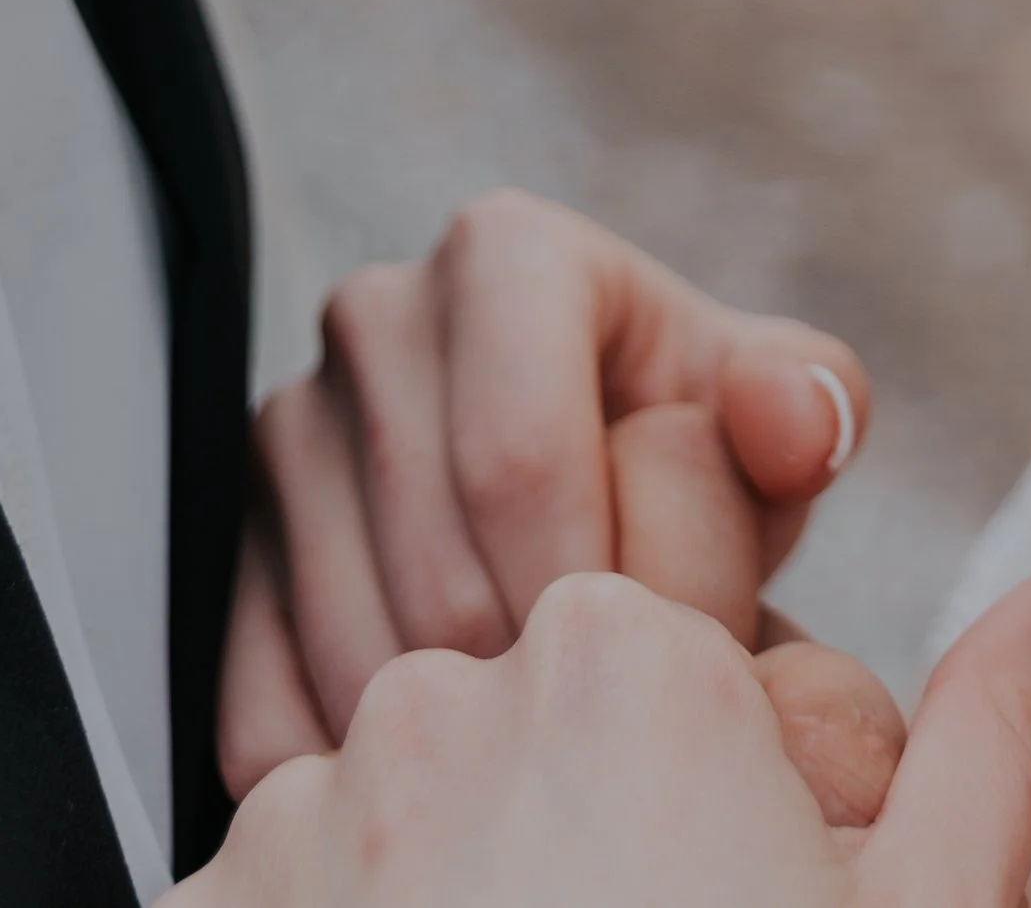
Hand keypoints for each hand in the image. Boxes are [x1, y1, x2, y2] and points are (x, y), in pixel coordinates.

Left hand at [178, 557, 1030, 907]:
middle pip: (507, 730)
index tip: (704, 885)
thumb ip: (995, 728)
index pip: (642, 661)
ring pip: (385, 818)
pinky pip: (278, 903)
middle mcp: (445, 694)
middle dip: (554, 838)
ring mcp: (305, 812)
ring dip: (433, 900)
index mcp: (626, 664)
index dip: (684, 785)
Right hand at [221, 191, 869, 796]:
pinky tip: (452, 776)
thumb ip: (806, 406)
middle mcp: (376, 316)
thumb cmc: (686, 458)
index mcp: (506, 254)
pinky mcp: (224, 547)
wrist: (593, 507)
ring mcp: (286, 429)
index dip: (591, 586)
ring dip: (457, 741)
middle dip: (538, 677)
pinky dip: (359, 774)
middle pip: (436, 567)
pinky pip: (261, 706)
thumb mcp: (766, 419)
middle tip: (617, 727)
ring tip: (550, 749)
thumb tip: (794, 419)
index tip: (659, 658)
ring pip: (348, 648)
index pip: (514, 457)